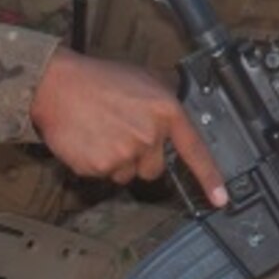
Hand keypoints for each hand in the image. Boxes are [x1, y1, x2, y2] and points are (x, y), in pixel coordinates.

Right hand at [29, 50, 226, 204]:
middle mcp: (149, 134)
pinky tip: (89, 140)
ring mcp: (125, 153)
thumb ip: (165, 107)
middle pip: (155, 168)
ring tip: (102, 132)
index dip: (209, 178)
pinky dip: (97, 163)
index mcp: (165, 111)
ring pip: (128, 174)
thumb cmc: (99, 80)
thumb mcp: (145, 81)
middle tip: (121, 132)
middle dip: (141, 157)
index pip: (195, 150)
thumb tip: (176, 125)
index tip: (221, 199)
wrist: (57, 84)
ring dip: (118, 161)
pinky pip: (105, 175)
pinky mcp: (100, 166)